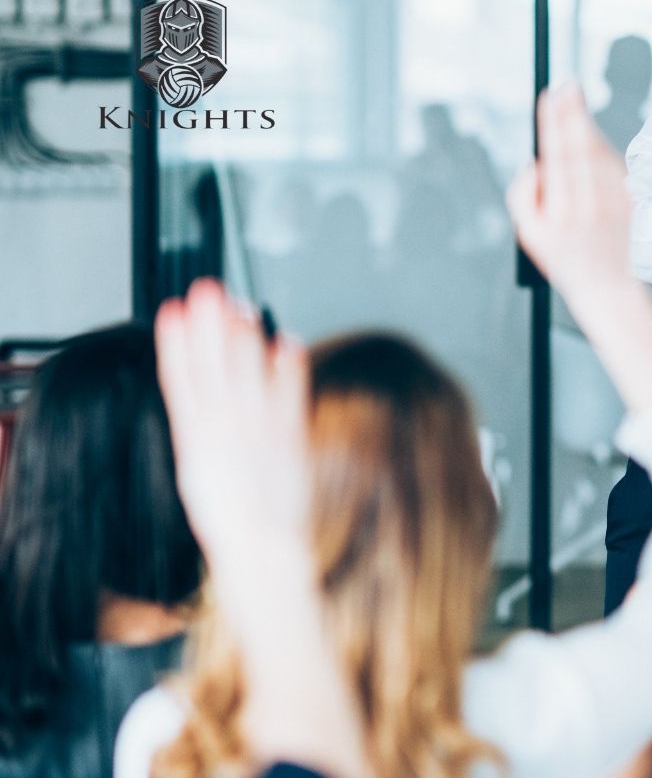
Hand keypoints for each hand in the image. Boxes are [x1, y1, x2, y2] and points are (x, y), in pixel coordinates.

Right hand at [154, 278, 311, 569]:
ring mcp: (258, 435)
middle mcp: (224, 434)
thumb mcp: (199, 471)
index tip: (172, 311)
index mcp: (195, 441)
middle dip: (209, 327)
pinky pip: (290, 397)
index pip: (180, 381)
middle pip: (214, 370)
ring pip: (248, 376)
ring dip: (245, 338)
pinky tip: (287, 340)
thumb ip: (202, 431)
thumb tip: (200, 392)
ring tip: (241, 306)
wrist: (260, 551)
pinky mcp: (290, 441)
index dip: (176, 344)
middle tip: (208, 289)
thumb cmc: (231, 515)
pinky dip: (289, 368)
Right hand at [508, 83, 651, 411]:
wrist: (607, 287)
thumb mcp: (530, 236)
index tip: (551, 98)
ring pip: (598, 153)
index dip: (554, 124)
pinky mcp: (628, 201)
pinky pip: (613, 165)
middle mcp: (589, 205)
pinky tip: (589, 131)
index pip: (556, 156)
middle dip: (571, 114)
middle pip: (579, 148)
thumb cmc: (565, 260)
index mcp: (561, 212)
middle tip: (566, 87)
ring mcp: (612, 203)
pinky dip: (601, 145)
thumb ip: (523, 197)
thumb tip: (533, 164)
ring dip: (586, 124)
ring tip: (574, 100)